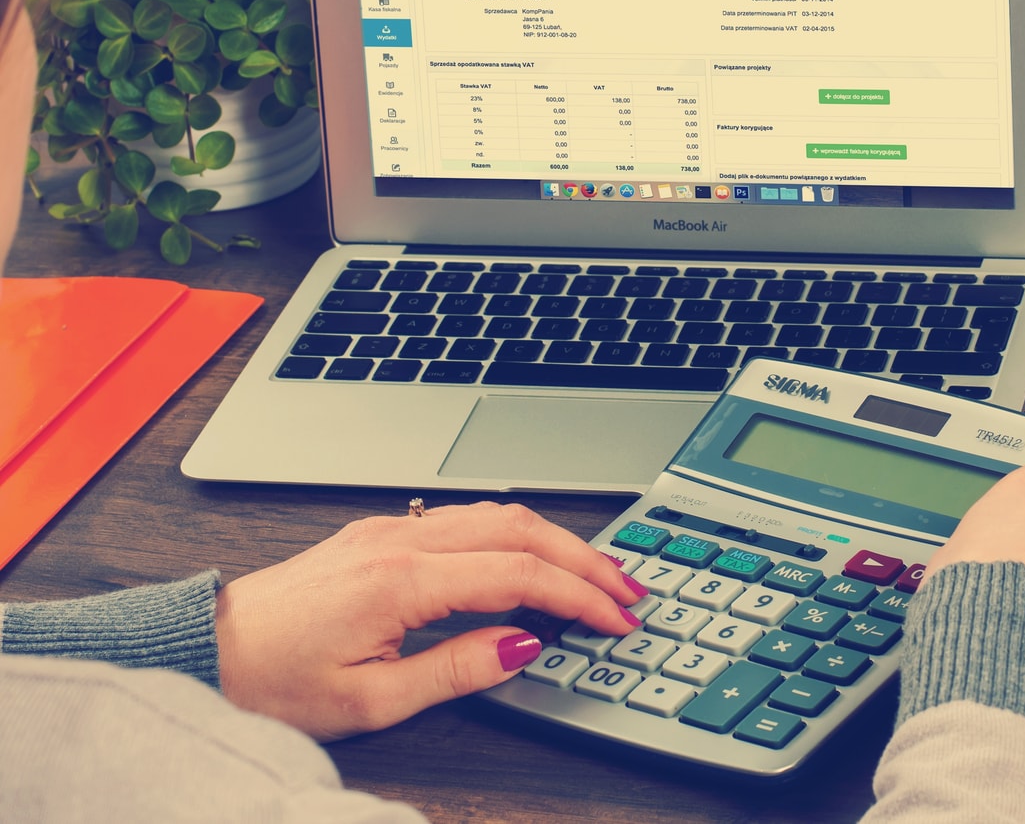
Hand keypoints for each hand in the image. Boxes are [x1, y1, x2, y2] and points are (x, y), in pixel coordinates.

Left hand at [214, 501, 645, 740]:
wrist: (206, 650)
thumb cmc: (272, 682)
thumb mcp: (371, 701)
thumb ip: (456, 669)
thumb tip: (524, 645)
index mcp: (401, 581)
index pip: (520, 575)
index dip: (580, 597)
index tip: (617, 620)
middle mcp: (399, 540)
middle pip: (521, 529)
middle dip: (585, 558)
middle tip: (629, 591)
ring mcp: (389, 529)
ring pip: (497, 514)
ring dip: (555, 540)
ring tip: (596, 573)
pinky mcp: (379, 534)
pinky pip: (467, 518)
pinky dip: (517, 535)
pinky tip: (533, 558)